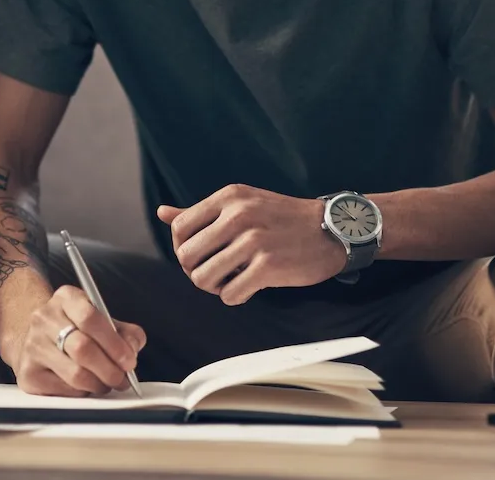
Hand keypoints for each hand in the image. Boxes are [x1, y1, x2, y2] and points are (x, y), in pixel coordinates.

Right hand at [4, 286, 146, 396]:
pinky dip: (82, 393)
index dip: (114, 343)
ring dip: (99, 384)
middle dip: (110, 369)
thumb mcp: (102, 321)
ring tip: (106, 383)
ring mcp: (33, 346)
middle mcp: (44, 318)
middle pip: (82, 348)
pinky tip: (85, 386)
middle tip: (122, 379)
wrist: (35, 339)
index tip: (129, 360)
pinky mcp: (28, 373)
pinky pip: (64, 391)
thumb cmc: (76, 331)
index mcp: (66, 298)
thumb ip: (125, 333)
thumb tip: (132, 349)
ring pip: (75, 374)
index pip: (90, 317)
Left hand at [157, 184, 346, 304]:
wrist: (332, 229)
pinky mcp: (268, 266)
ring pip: (203, 278)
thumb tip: (162, 213)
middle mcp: (238, 215)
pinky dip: (234, 297)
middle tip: (215, 273)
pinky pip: (229, 294)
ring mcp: (254, 240)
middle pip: (186, 256)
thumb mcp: (242, 204)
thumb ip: (201, 212)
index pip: (179, 227)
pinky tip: (248, 288)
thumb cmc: (283, 219)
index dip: (183, 248)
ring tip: (231, 281)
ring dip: (214, 287)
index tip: (201, 256)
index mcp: (228, 197)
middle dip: (196, 271)